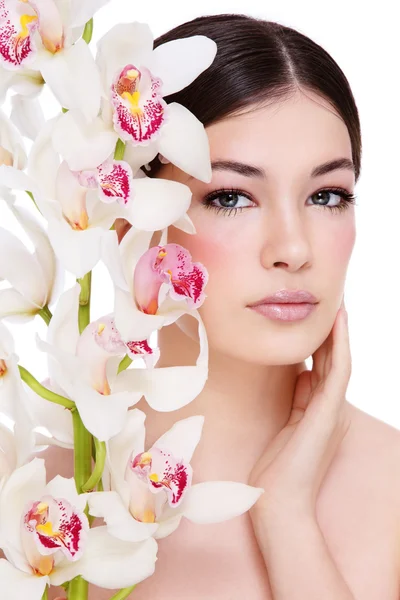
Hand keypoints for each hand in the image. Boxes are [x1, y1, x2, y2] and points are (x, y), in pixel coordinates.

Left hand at [249, 297, 351, 517]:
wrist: (277, 500)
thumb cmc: (276, 468)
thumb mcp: (285, 423)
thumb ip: (295, 399)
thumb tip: (297, 374)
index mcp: (317, 409)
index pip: (320, 366)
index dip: (319, 341)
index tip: (314, 317)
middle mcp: (328, 406)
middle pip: (331, 359)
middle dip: (330, 332)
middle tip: (331, 303)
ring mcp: (332, 408)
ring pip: (339, 360)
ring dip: (339, 332)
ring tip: (339, 305)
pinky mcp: (330, 411)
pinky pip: (339, 370)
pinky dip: (340, 345)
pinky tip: (338, 323)